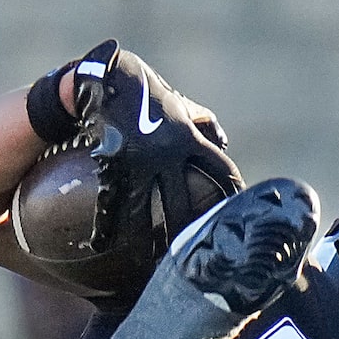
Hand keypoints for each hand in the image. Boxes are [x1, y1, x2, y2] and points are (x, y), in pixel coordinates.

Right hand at [73, 40, 241, 260]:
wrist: (106, 73)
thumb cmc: (144, 89)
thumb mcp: (178, 102)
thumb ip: (202, 122)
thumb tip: (223, 143)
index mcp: (189, 138)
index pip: (221, 173)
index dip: (232, 197)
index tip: (238, 221)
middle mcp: (168, 154)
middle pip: (185, 205)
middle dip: (187, 234)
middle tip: (191, 261)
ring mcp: (140, 161)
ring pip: (148, 212)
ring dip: (148, 241)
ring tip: (149, 265)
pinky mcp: (113, 164)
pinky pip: (111, 202)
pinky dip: (104, 226)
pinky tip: (101, 245)